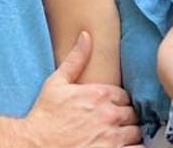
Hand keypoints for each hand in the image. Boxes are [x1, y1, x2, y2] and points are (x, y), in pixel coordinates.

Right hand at [23, 32, 141, 147]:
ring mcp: (112, 139)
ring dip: (129, 135)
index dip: (118, 103)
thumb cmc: (45, 117)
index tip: (111, 108)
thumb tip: (86, 36)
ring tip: (118, 139)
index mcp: (99, 94)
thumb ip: (75, 59)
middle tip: (114, 125)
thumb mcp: (56, 83)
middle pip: (132, 114)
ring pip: (136, 133)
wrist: (35, 145)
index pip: (124, 96)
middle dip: (125, 119)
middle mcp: (109, 115)